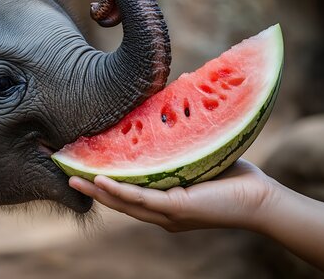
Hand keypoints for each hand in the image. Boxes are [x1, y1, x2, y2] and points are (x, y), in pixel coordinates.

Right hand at [69, 159, 276, 231]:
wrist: (259, 199)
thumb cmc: (230, 178)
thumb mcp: (192, 158)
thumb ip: (172, 146)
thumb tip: (160, 111)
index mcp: (159, 199)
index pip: (124, 189)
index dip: (98, 179)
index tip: (77, 164)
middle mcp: (157, 210)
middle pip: (115, 198)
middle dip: (88, 186)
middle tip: (64, 172)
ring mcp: (165, 213)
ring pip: (122, 201)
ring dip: (95, 190)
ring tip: (71, 177)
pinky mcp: (176, 209)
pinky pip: (141, 200)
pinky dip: (118, 191)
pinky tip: (100, 181)